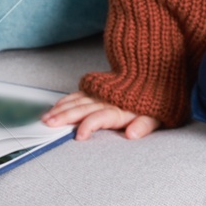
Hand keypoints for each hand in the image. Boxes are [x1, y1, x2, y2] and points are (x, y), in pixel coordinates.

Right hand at [41, 91, 160, 140]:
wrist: (156, 70)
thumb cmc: (157, 98)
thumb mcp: (159, 114)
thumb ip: (144, 125)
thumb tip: (132, 135)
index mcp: (121, 108)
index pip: (102, 117)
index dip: (90, 126)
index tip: (79, 136)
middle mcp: (108, 100)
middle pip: (83, 109)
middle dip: (65, 116)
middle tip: (48, 125)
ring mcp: (101, 93)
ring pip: (77, 100)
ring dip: (61, 109)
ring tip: (46, 118)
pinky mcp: (98, 88)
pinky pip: (79, 93)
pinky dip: (66, 100)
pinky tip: (55, 106)